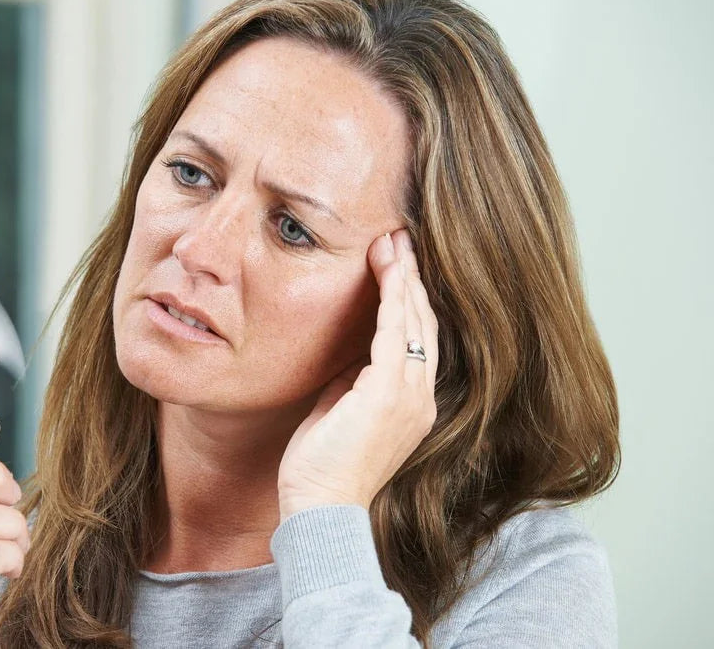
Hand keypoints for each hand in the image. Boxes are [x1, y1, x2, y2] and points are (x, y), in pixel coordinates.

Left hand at [277, 229, 438, 522]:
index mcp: (412, 403)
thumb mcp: (342, 410)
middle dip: (411, 277)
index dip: (410, 298)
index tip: (398, 262)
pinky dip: (393, 296)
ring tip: (394, 240)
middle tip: (400, 237)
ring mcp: (409, 396)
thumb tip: (350, 350)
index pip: (417, 338)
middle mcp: (420, 397)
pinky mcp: (389, 395)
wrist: (321, 507)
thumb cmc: (324, 464)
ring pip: (414, 321)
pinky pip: (396, 333)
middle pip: (423, 322)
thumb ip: (353, 379)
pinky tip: (387, 268)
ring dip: (404, 277)